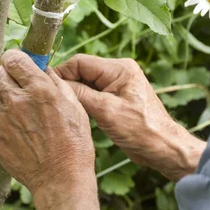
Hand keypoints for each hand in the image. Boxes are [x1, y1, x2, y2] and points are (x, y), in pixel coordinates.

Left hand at [0, 50, 95, 197]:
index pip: (13, 58)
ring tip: (19, 106)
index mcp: (39, 89)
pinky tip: (13, 121)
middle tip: (20, 84)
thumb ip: (56, 82)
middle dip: (9, 74)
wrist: (60, 178)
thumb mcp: (75, 106)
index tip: (21, 64)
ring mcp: (2, 118)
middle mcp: (17, 100)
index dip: (17, 58)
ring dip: (3, 93)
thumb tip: (45, 68)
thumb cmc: (74, 143)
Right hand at [55, 54, 205, 180]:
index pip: (80, 62)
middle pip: (82, 70)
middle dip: (67, 84)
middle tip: (50, 101)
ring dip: (74, 94)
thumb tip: (55, 83)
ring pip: (86, 83)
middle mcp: (119, 71)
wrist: (164, 147)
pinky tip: (75, 113)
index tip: (45, 88)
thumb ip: (80, 94)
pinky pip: (93, 93)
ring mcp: (118, 84)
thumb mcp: (106, 112)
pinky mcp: (117, 97)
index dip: (61, 73)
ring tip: (61, 108)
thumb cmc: (141, 130)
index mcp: (120, 68)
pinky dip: (83, 101)